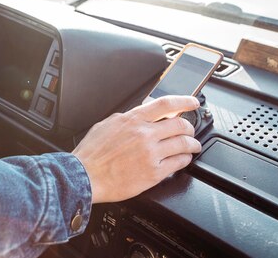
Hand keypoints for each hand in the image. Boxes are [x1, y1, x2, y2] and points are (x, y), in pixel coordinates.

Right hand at [72, 95, 201, 203]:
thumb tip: (138, 116)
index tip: (193, 102)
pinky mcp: (154, 173)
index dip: (184, 101)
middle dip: (190, 127)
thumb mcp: (106, 125)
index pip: (165, 104)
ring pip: (184, 143)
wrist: (85, 176)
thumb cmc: (91, 154)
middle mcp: (144, 134)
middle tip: (190, 130)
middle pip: (180, 124)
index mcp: (132, 120)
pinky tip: (184, 160)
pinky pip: (179, 163)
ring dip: (192, 144)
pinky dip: (185, 160)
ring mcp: (151, 153)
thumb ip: (126, 119)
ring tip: (193, 146)